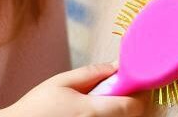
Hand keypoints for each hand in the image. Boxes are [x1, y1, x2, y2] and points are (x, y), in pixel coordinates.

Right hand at [0, 63, 143, 116]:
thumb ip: (92, 73)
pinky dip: (110, 116)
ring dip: (120, 110)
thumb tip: (117, 65)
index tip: (136, 80)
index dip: (140, 92)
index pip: (133, 106)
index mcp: (92, 111)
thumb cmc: (36, 107)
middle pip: (132, 116)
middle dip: (131, 100)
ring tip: (102, 101)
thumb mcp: (62, 82)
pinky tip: (94, 111)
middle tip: (118, 88)